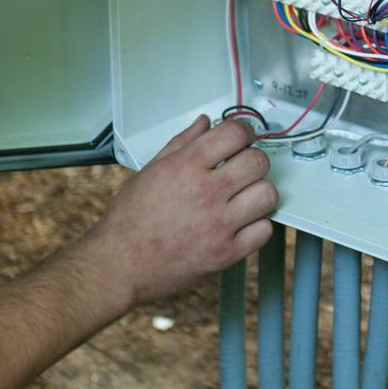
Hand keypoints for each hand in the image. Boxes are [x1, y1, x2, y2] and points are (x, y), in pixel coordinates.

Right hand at [82, 117, 277, 308]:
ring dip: (259, 191)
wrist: (119, 265)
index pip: (235, 133)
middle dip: (253, 159)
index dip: (244, 130)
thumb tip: (204, 123)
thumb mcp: (150, 170)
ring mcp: (218, 225)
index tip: (244, 136)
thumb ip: (182, 142)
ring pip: (268, 194)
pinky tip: (241, 222)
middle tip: (243, 167)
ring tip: (244, 196)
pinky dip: (257, 224)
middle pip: (258, 161)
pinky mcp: (226, 254)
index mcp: (185, 167)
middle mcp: (205, 193)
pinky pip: (264, 230)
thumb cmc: (129, 220)